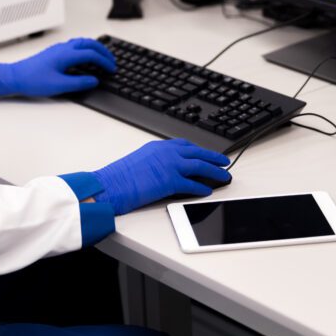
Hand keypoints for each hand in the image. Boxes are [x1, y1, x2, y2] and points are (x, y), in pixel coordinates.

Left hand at [0, 38, 115, 97]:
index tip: (112, 68)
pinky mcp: (54, 52)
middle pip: (89, 43)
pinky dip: (85, 48)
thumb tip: (93, 80)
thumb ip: (79, 82)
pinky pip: (75, 45)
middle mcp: (63, 49)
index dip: (104, 61)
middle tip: (112, 60)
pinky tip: (84, 57)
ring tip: (102, 56)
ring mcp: (58, 49)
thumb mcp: (59, 85)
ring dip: (94, 47)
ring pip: (82, 42)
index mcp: (66, 55)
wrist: (15, 77)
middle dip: (103, 50)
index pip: (91, 54)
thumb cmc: (32, 80)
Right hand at [92, 139, 230, 214]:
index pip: (184, 145)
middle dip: (213, 157)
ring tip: (224, 175)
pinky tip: (208, 191)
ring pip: (200, 166)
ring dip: (214, 171)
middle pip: (197, 152)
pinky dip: (202, 188)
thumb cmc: (119, 177)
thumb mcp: (138, 161)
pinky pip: (192, 184)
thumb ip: (154, 162)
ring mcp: (170, 166)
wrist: (111, 185)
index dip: (198, 150)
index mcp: (158, 147)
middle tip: (224, 161)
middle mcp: (166, 153)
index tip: (205, 153)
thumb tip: (164, 170)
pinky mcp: (170, 182)